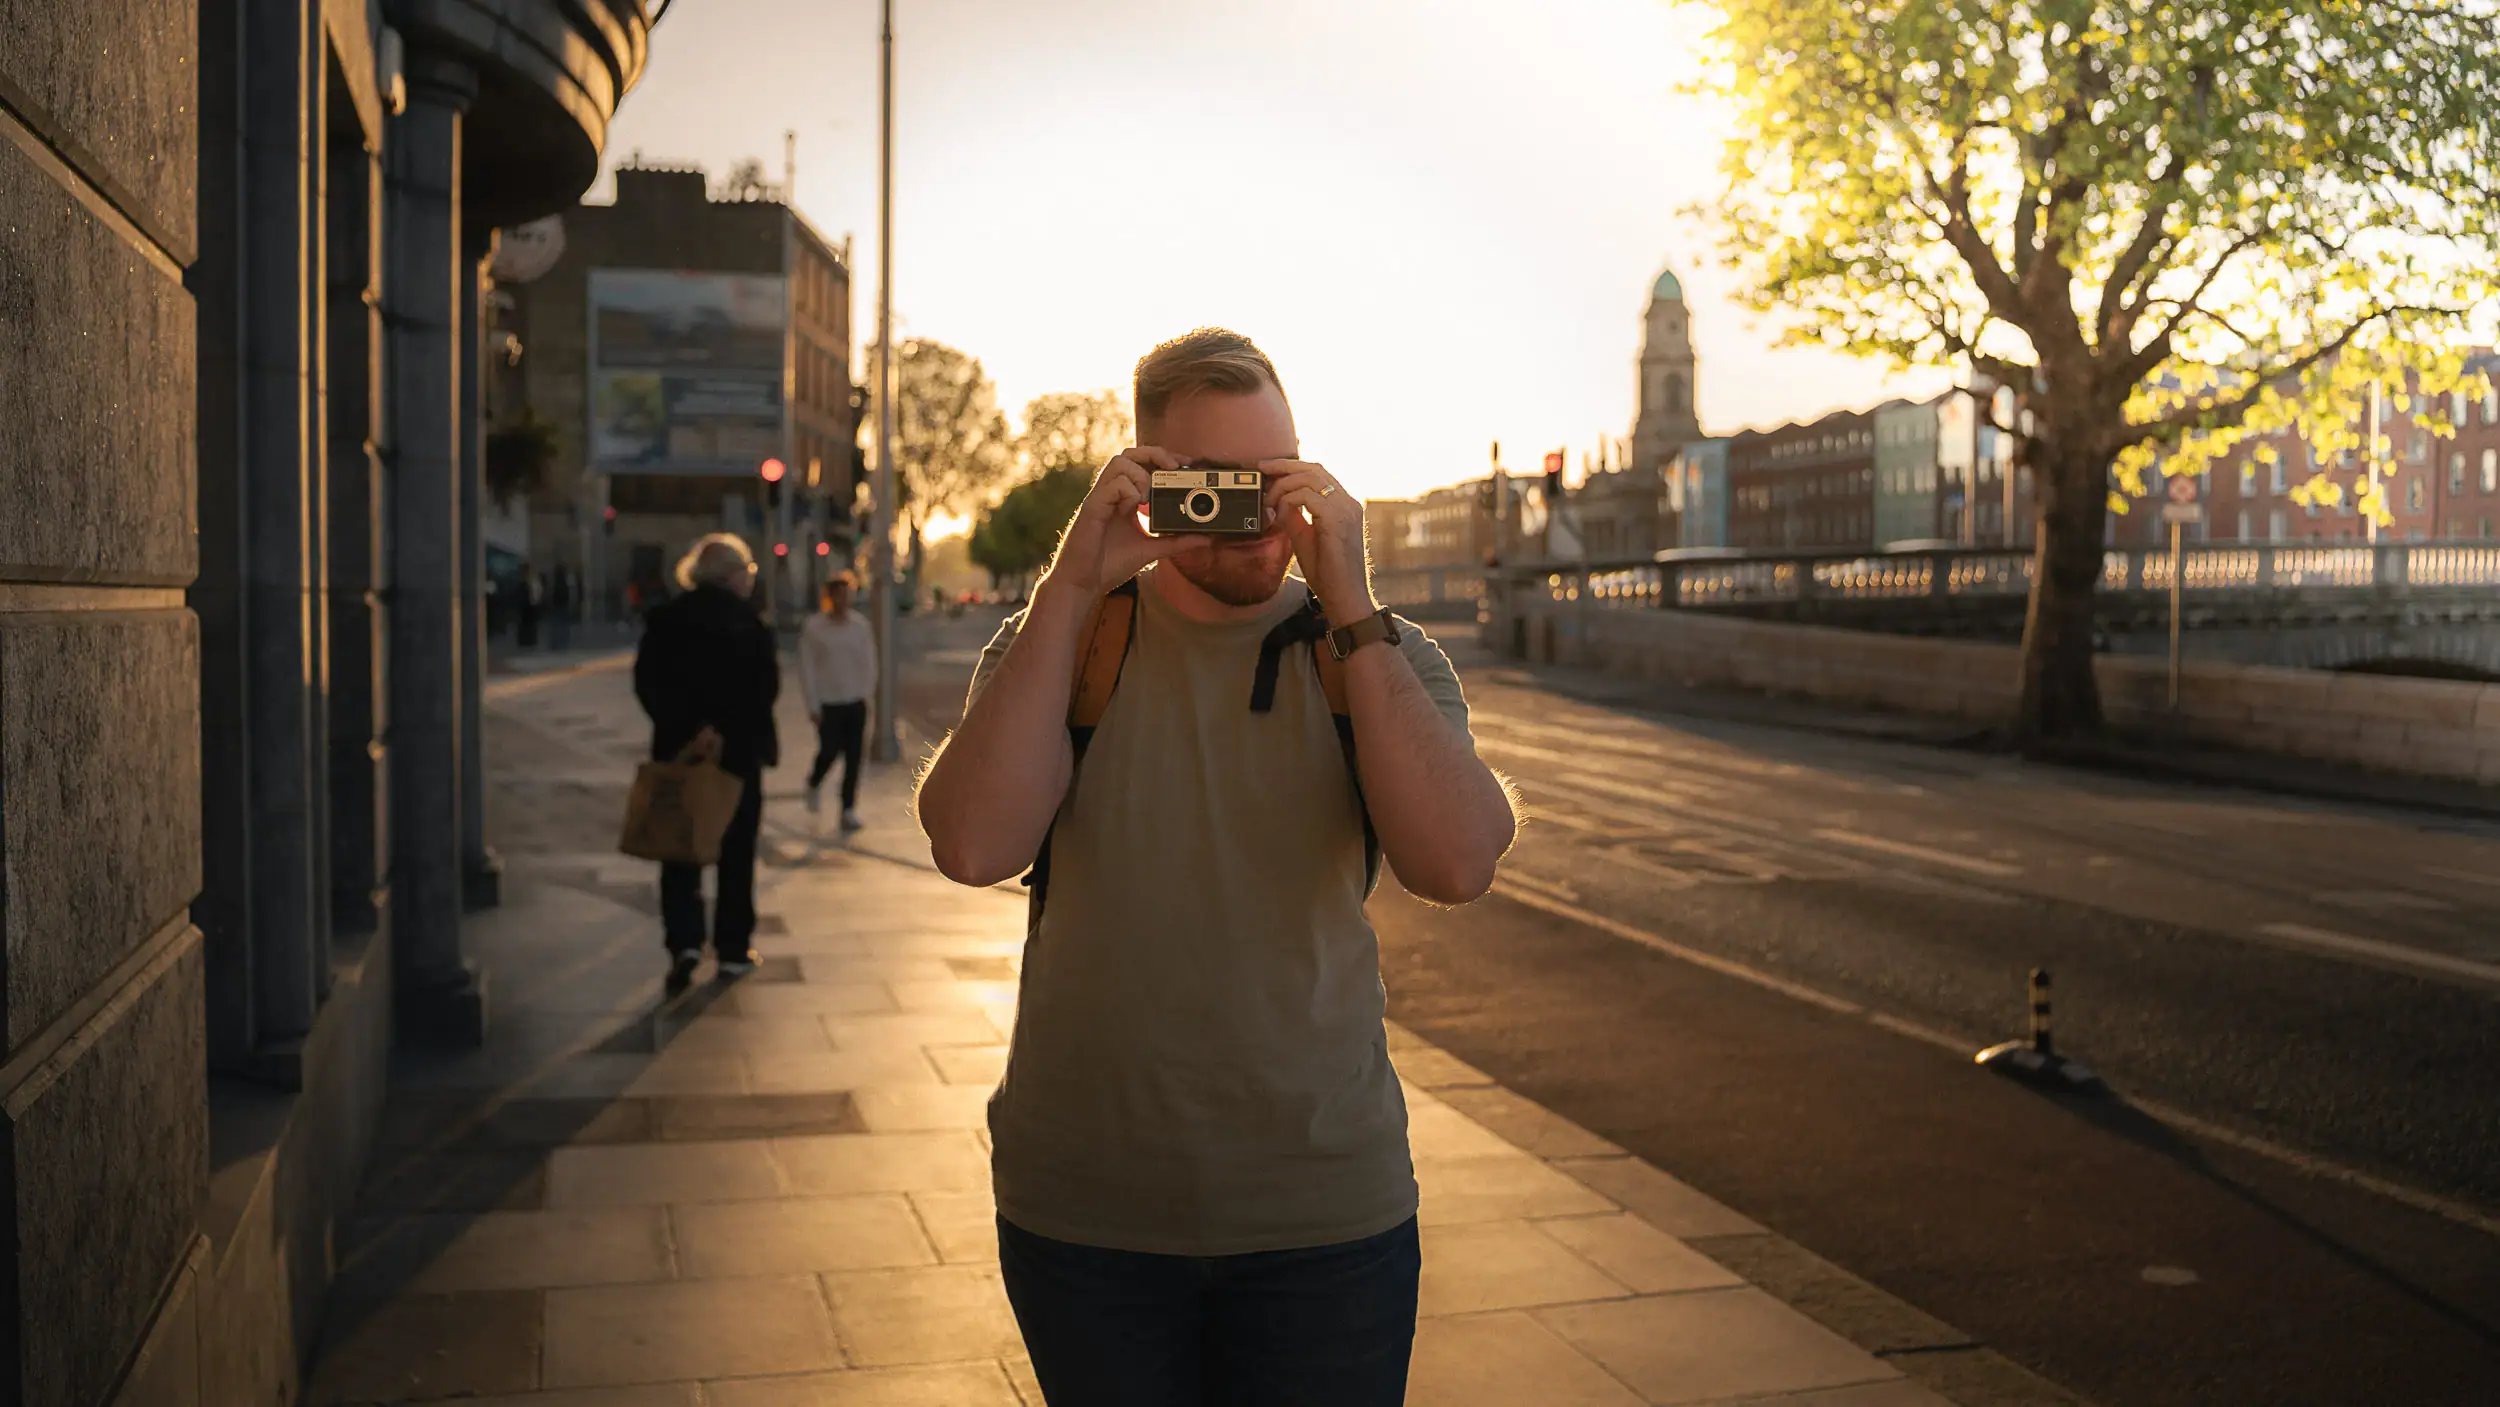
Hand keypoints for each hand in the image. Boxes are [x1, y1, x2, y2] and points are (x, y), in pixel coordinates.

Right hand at [1038, 447, 1209, 601]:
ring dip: (1141, 474)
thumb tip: (1206, 539)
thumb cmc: (1109, 565)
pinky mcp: (1092, 508)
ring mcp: (1101, 498)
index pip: (1142, 464)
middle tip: (1174, 466)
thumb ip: (1176, 542)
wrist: (1084, 583)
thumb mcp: (1151, 550)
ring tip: (1149, 497)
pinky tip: (1132, 510)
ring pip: (1119, 461)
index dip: (1164, 458)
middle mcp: (1111, 493)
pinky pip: (1113, 485)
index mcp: (1123, 499)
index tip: (1187, 464)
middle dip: (1155, 453)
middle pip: (1129, 454)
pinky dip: (1129, 492)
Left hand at [1262, 461, 1376, 622]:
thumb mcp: (1304, 537)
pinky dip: (1287, 501)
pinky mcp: (1337, 520)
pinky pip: (1306, 497)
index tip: (1269, 469)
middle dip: (1284, 466)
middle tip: (1261, 469)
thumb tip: (1278, 502)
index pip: (1319, 473)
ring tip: (1268, 501)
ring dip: (1282, 486)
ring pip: (1309, 478)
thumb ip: (1294, 517)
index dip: (1292, 467)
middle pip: (1314, 468)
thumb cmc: (1328, 572)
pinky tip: (1279, 515)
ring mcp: (1345, 509)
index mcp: (1344, 505)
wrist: (1344, 595)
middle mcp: (1348, 503)